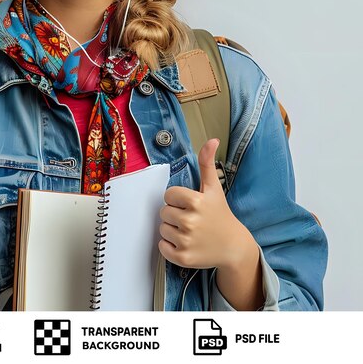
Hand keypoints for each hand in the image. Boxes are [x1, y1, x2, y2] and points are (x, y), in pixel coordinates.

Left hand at [158, 138, 253, 269]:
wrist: (233, 247)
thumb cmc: (220, 214)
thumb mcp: (214, 187)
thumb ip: (207, 162)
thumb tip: (212, 139)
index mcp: (196, 201)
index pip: (168, 195)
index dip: (178, 199)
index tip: (190, 204)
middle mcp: (191, 221)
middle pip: (164, 212)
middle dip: (174, 214)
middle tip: (191, 218)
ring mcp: (187, 241)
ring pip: (162, 228)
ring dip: (172, 229)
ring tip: (190, 231)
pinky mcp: (183, 258)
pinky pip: (162, 246)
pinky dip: (169, 246)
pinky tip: (185, 243)